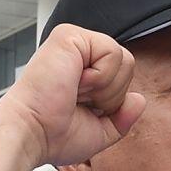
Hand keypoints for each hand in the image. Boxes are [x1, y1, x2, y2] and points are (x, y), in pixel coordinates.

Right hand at [0, 24, 145, 166]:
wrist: (30, 135)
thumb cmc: (54, 135)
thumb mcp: (99, 132)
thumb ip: (122, 118)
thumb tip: (139, 99)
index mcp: (83, 70)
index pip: (123, 76)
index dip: (112, 101)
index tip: (82, 110)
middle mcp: (78, 53)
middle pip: (128, 65)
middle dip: (112, 95)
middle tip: (78, 101)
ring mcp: (74, 41)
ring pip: (124, 58)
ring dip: (105, 88)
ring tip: (75, 92)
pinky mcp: (70, 35)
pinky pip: (113, 52)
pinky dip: (99, 77)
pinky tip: (74, 83)